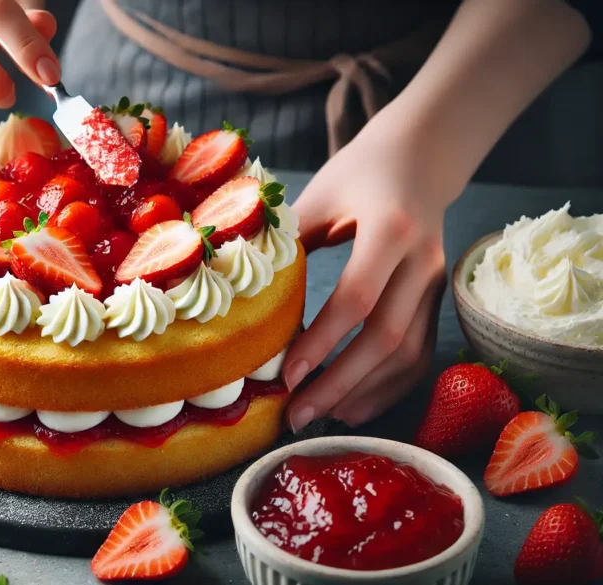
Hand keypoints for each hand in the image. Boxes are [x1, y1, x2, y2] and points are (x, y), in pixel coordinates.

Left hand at [282, 123, 449, 430]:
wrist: (420, 157)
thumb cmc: (358, 174)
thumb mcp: (319, 195)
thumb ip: (288, 240)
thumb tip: (242, 290)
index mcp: (390, 228)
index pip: (356, 297)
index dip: (321, 341)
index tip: (286, 375)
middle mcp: (422, 261)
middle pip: (387, 338)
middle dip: (339, 383)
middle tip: (297, 414)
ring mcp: (436, 284)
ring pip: (409, 355)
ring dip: (364, 393)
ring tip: (320, 417)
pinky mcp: (437, 300)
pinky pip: (420, 355)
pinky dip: (389, 388)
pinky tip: (354, 408)